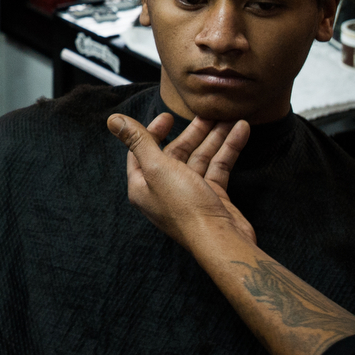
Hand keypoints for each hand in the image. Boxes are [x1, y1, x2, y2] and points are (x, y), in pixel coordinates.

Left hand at [108, 111, 255, 248]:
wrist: (221, 241)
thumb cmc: (184, 207)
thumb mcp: (157, 168)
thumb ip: (138, 141)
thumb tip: (113, 119)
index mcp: (142, 185)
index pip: (142, 151)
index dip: (153, 131)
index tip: (169, 116)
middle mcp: (163, 189)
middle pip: (175, 153)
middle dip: (192, 132)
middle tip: (207, 113)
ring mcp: (189, 194)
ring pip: (200, 158)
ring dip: (214, 137)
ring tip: (229, 116)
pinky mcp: (212, 197)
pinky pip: (218, 167)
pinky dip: (228, 148)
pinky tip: (241, 130)